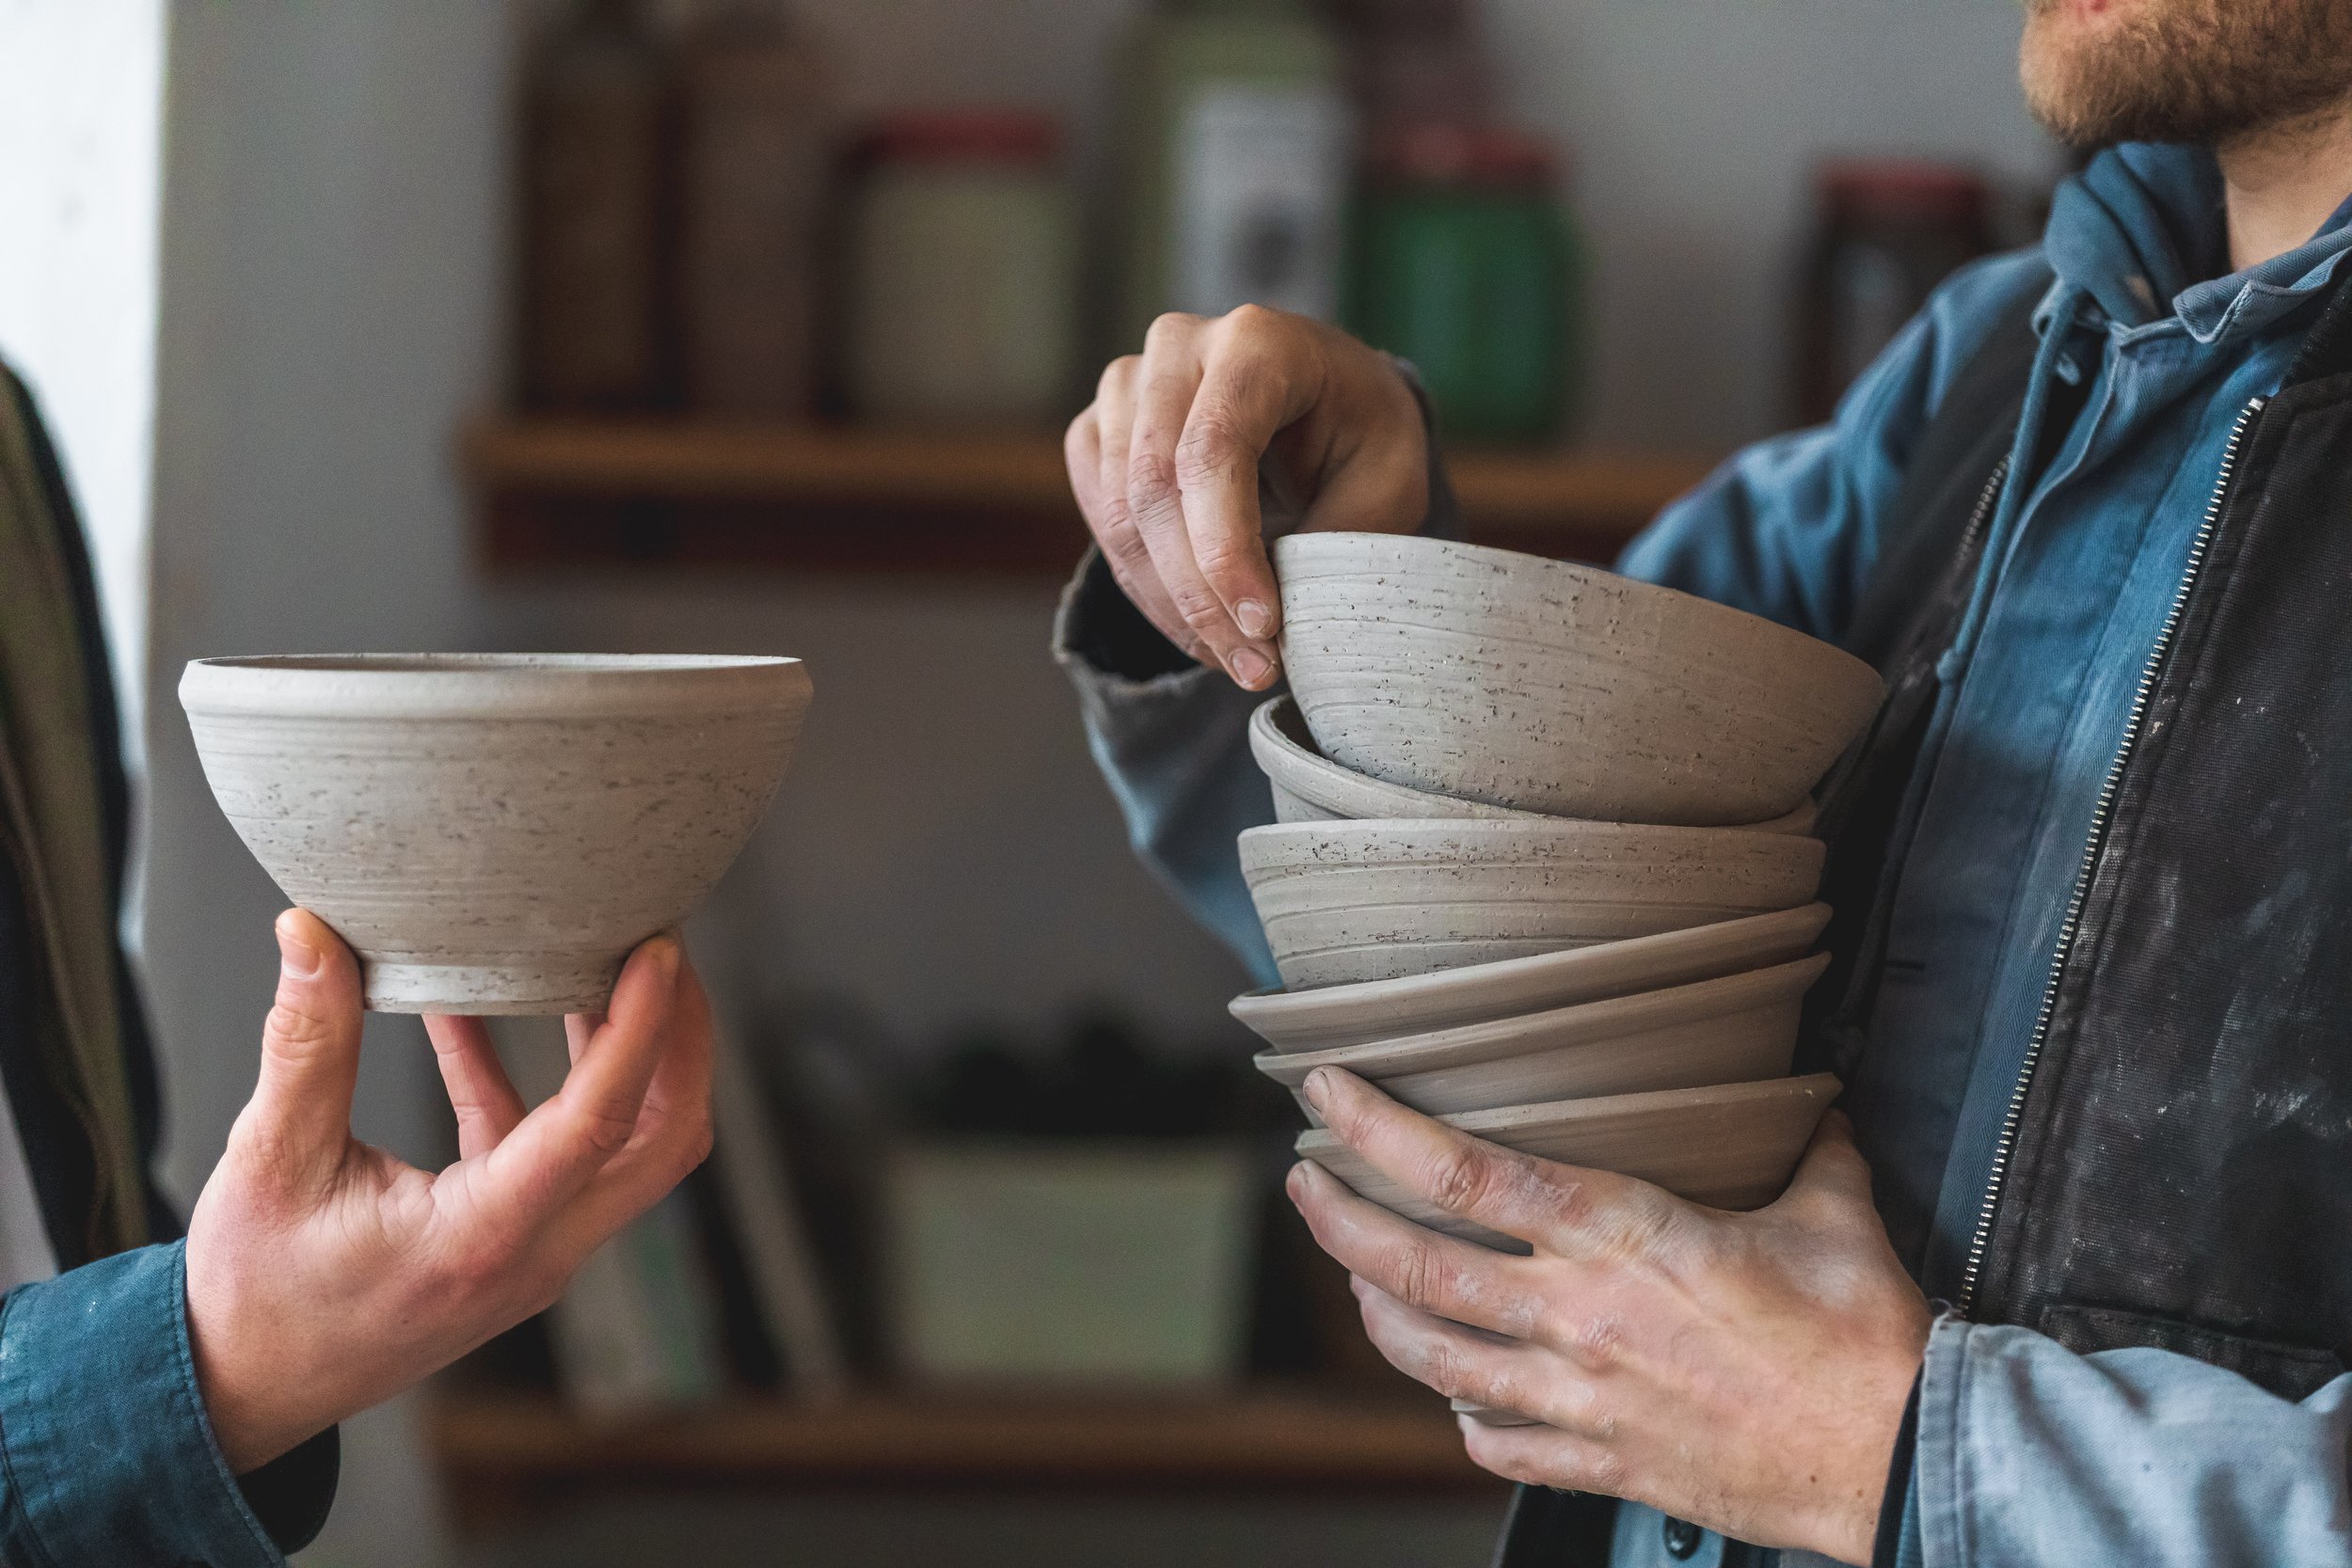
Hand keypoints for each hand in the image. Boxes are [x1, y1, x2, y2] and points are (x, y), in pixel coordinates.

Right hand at [184, 909, 713, 1472]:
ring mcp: (536, 1251)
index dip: (640, 1031)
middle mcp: (534, 1252)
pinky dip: (539, 1080)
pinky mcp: (515, 1238)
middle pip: (663, 1140)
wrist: (245, 1390)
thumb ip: (307, 1045)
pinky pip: (556, 1149)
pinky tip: (479, 1011)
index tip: (658, 953)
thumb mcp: (270, 1162)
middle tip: (662, 949)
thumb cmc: (254, 1296)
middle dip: (679, 1040)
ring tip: (603, 962)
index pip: (599, 1126)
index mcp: (483, 1238)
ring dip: (627, 1057)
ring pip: (628, 1147)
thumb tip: (311, 936)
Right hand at [1064, 306, 1429, 689]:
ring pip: (1119, 515)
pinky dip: (1144, 587)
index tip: (1265, 627)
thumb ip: (1335, 534)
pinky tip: (1198, 624)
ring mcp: (1127, 385)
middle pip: (1155, 489)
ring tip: (1233, 659)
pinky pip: (1099, 520)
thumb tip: (1270, 618)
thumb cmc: (1361, 435)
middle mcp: (1177, 348)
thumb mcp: (1388, 478)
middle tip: (1253, 668)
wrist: (1325, 401)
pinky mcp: (1101, 427)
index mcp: (1257, 341)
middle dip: (1201, 596)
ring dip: (1172, 605)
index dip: (1228, 550)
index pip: (1214, 450)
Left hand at [1286, 1069, 1928, 1565]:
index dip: (1378, 1129)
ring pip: (1434, 1359)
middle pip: (1414, 1267)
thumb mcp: (1830, 1213)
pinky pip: (1499, 1445)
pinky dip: (1462, 1416)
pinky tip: (1453, 1397)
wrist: (1899, 1453)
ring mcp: (1580, 1398)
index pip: (1464, 1174)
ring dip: (1378, 1314)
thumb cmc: (1863, 1337)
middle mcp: (1578, 1316)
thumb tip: (1813, 1111)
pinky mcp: (1604, 1463)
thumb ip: (1806, 1152)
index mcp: (1620, 1236)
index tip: (1326, 1093)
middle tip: (1303, 1185)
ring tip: (1355, 1279)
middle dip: (1339, 1220)